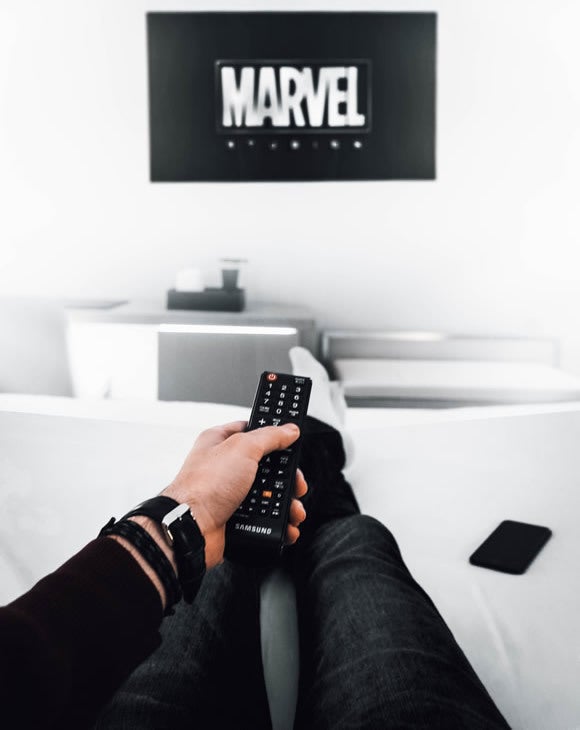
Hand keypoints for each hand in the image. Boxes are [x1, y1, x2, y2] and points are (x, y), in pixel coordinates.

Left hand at [162, 421, 307, 567]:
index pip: (252, 431)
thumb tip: (288, 430)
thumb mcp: (242, 448)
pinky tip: (286, 524)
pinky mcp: (235, 517)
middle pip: (266, 466)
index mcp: (220, 442)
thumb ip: (269, 436)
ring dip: (286, 503)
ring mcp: (230, 493)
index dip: (273, 435)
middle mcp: (225, 467)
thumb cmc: (203, 486)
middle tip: (296, 483)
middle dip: (286, 477)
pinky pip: (263, 518)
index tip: (291, 440)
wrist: (190, 529)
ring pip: (267, 494)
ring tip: (294, 509)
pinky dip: (278, 522)